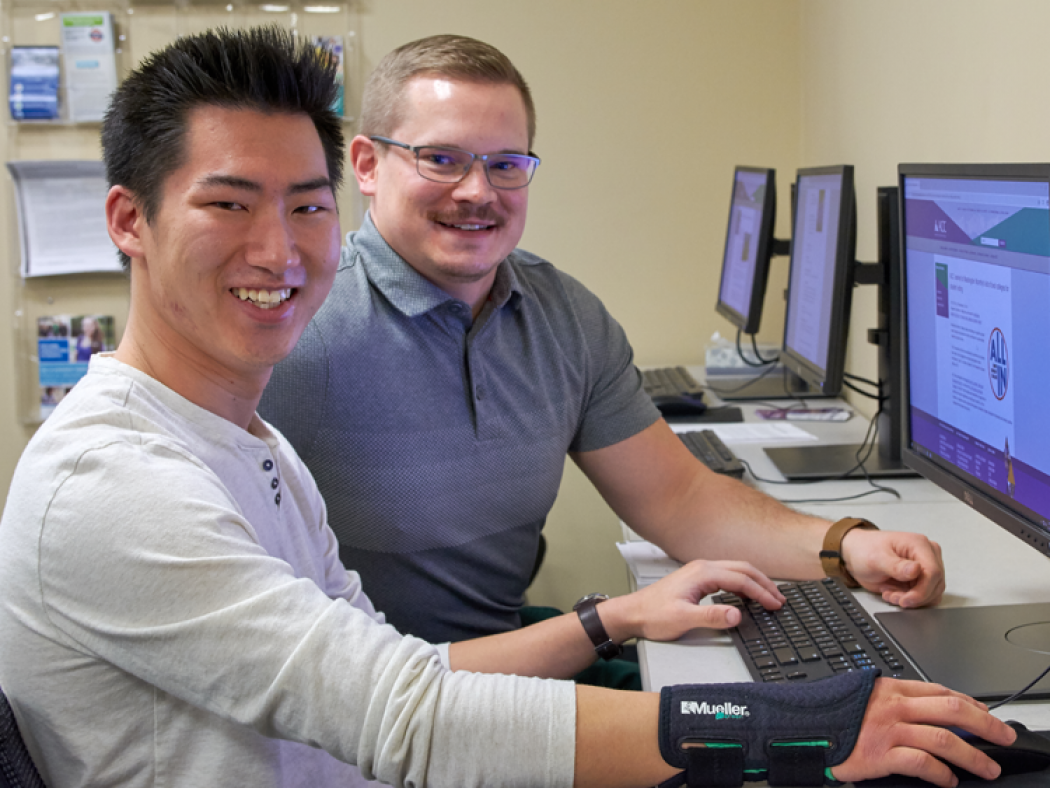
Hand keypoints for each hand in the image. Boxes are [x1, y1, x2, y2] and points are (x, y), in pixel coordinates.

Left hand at [603, 559, 784, 643]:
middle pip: (742, 569)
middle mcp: (702, 568)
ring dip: (754, 582)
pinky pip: (727, 576)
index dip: (761, 592)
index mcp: (702, 573)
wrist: (632, 614)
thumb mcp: (683, 619)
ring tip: (769, 597)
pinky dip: (743, 584)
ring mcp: (699, 572)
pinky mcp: (697, 580)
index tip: (775, 605)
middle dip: (764, 583)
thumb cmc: (652, 615)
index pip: (741, 579)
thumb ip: (711, 616)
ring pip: (735, 571)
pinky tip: (746, 595)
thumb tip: (737, 614)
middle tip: (779, 599)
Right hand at [832, 678, 1015, 786]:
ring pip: (945, 739)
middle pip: (952, 711)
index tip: (985, 714)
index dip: (969, 703)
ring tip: (987, 768)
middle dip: (986, 725)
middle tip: (1004, 737)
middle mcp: (893, 707)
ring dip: (973, 756)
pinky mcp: (881, 756)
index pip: (940, 692)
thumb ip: (890, 701)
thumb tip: (921, 713)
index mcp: (889, 689)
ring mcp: (889, 731)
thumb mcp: (860, 696)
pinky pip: (922, 764)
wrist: (799, 728)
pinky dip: (942, 774)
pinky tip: (949, 781)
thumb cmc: (828, 714)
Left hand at [841, 528, 944, 607]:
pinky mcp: (922, 578)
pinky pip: (924, 596)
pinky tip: (894, 593)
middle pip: (935, 585)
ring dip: (911, 599)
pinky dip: (910, 600)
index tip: (906, 600)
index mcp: (919, 544)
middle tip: (892, 596)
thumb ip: (895, 566)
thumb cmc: (865, 550)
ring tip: (890, 593)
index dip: (922, 591)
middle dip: (914, 596)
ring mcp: (926, 567)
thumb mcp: (876, 558)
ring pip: (932, 593)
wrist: (857, 553)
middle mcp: (928, 555)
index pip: (933, 572)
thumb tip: (916, 570)